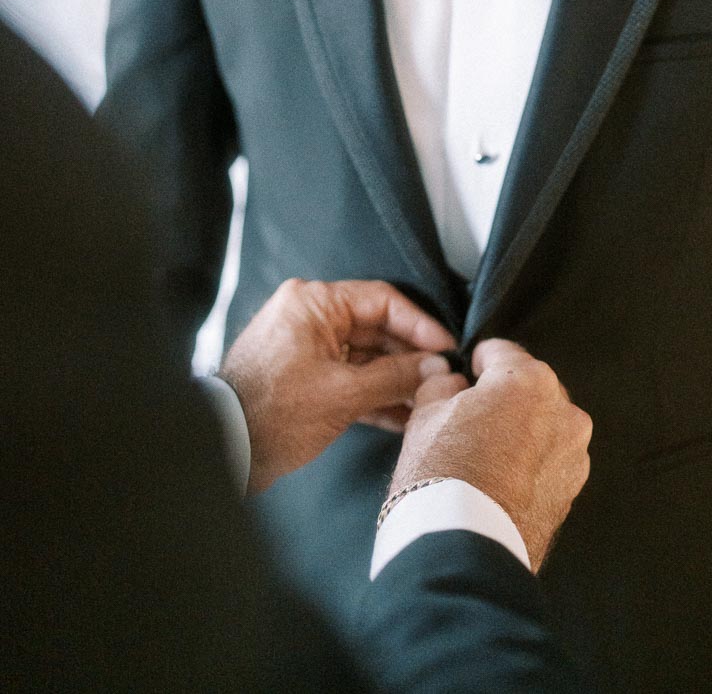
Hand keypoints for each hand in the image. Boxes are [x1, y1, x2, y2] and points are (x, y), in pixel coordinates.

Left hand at [219, 279, 454, 493]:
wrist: (225, 451)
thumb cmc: (274, 413)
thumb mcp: (343, 394)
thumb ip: (395, 376)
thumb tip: (435, 367)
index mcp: (313, 303)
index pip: (382, 300)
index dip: (420, 325)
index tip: (447, 348)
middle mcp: (310, 317)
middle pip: (376, 328)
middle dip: (411, 357)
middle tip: (443, 377)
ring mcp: (307, 348)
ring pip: (365, 357)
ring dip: (396, 380)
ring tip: (429, 400)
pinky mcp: (305, 378)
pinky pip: (349, 378)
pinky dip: (374, 395)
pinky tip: (404, 417)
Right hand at [388, 338, 591, 570]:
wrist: (465, 547)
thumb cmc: (441, 470)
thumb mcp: (426, 414)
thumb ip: (441, 383)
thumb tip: (451, 380)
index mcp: (528, 379)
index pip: (502, 352)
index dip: (478, 359)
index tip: (467, 370)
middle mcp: (564, 409)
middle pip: (529, 387)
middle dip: (503, 395)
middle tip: (471, 416)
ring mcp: (574, 451)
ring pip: (544, 424)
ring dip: (521, 428)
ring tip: (486, 452)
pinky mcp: (574, 488)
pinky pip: (550, 458)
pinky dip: (531, 460)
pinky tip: (502, 476)